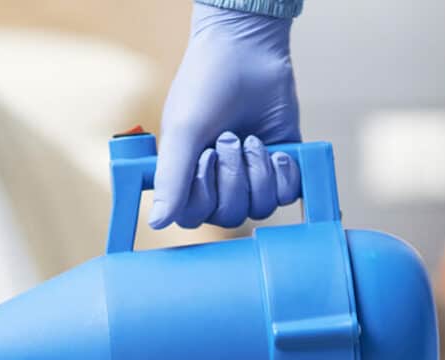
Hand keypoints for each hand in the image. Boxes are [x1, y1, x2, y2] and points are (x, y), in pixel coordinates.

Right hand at [149, 3, 303, 228]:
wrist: (247, 51)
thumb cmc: (206, 85)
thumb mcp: (184, 131)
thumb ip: (172, 179)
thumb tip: (157, 223)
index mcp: (187, 175)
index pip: (193, 217)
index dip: (202, 195)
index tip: (204, 156)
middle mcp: (219, 181)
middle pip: (229, 216)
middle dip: (232, 178)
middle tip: (229, 138)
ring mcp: (251, 175)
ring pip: (260, 208)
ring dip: (257, 173)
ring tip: (252, 139)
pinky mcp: (281, 166)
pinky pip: (286, 195)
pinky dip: (283, 175)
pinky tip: (277, 151)